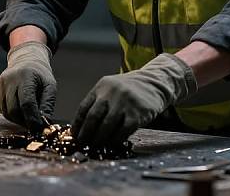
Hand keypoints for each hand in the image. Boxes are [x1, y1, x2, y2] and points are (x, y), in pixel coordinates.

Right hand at [0, 41, 56, 130]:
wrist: (26, 60)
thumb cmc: (40, 75)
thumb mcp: (50, 85)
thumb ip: (48, 103)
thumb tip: (45, 123)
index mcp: (25, 76)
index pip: (27, 103)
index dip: (32, 119)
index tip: (38, 128)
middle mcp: (9, 79)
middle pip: (14, 110)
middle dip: (24, 121)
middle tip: (34, 123)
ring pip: (6, 112)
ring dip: (18, 118)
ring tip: (28, 112)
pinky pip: (1, 109)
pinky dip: (11, 112)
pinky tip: (18, 104)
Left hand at [72, 53, 196, 145]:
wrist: (154, 83)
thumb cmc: (130, 89)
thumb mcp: (111, 88)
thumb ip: (99, 101)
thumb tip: (83, 125)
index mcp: (102, 86)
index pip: (84, 107)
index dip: (77, 124)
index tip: (75, 135)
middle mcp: (112, 93)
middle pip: (93, 118)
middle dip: (86, 134)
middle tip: (84, 143)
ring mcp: (124, 103)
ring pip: (106, 127)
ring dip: (99, 139)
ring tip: (97, 145)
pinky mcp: (137, 114)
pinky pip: (122, 132)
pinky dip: (115, 140)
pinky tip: (113, 143)